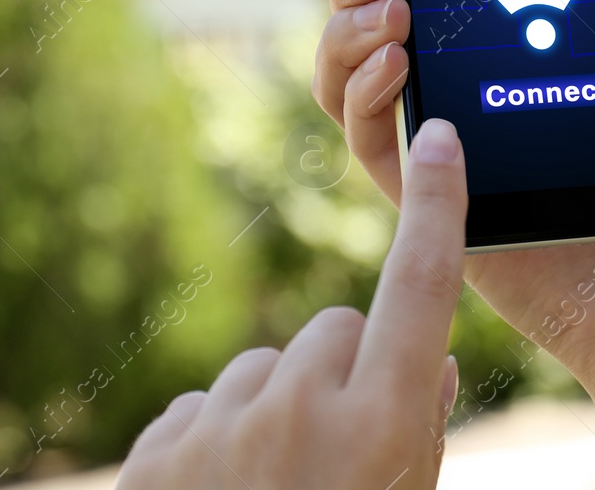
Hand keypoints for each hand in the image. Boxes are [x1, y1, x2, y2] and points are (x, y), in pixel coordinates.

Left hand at [117, 120, 466, 489]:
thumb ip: (420, 427)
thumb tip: (432, 364)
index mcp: (380, 423)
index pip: (420, 286)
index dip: (436, 207)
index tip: (437, 139)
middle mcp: (301, 414)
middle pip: (335, 330)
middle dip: (343, 373)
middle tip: (339, 455)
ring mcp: (220, 433)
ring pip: (262, 369)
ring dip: (274, 412)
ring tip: (275, 484)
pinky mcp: (157, 457)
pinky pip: (198, 410)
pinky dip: (213, 445)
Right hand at [313, 0, 594, 441]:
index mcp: (508, 32)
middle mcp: (463, 78)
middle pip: (370, 6)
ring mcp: (443, 136)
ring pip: (348, 69)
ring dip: (347, 26)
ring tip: (394, 5)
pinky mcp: (435, 195)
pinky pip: (370, 141)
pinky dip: (366, 96)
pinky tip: (401, 64)